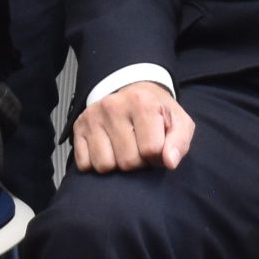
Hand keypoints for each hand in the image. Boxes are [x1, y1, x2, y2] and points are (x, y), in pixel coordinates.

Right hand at [69, 81, 195, 172]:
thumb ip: (179, 142)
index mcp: (142, 102)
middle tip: (140, 148)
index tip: (157, 148)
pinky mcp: (78, 127)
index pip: (151, 150)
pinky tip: (107, 149)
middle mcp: (113, 106)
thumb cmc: (158, 113)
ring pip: (104, 165)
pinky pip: (85, 164)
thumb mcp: (179, 122)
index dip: (157, 158)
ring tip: (124, 149)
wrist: (133, 92)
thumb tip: (169, 162)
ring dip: (116, 165)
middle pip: (127, 162)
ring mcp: (93, 116)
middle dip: (137, 163)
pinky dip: (96, 164)